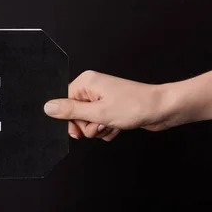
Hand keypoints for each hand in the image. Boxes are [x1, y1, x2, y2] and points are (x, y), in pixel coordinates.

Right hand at [43, 70, 182, 140]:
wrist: (163, 109)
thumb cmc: (135, 106)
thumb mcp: (98, 112)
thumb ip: (71, 111)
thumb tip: (48, 107)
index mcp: (86, 82)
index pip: (64, 102)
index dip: (71, 119)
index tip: (80, 128)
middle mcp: (93, 88)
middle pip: (75, 114)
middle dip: (87, 126)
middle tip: (101, 124)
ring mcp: (103, 98)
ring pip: (88, 122)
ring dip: (98, 129)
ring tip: (112, 125)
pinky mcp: (112, 108)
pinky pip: (99, 123)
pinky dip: (107, 129)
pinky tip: (117, 127)